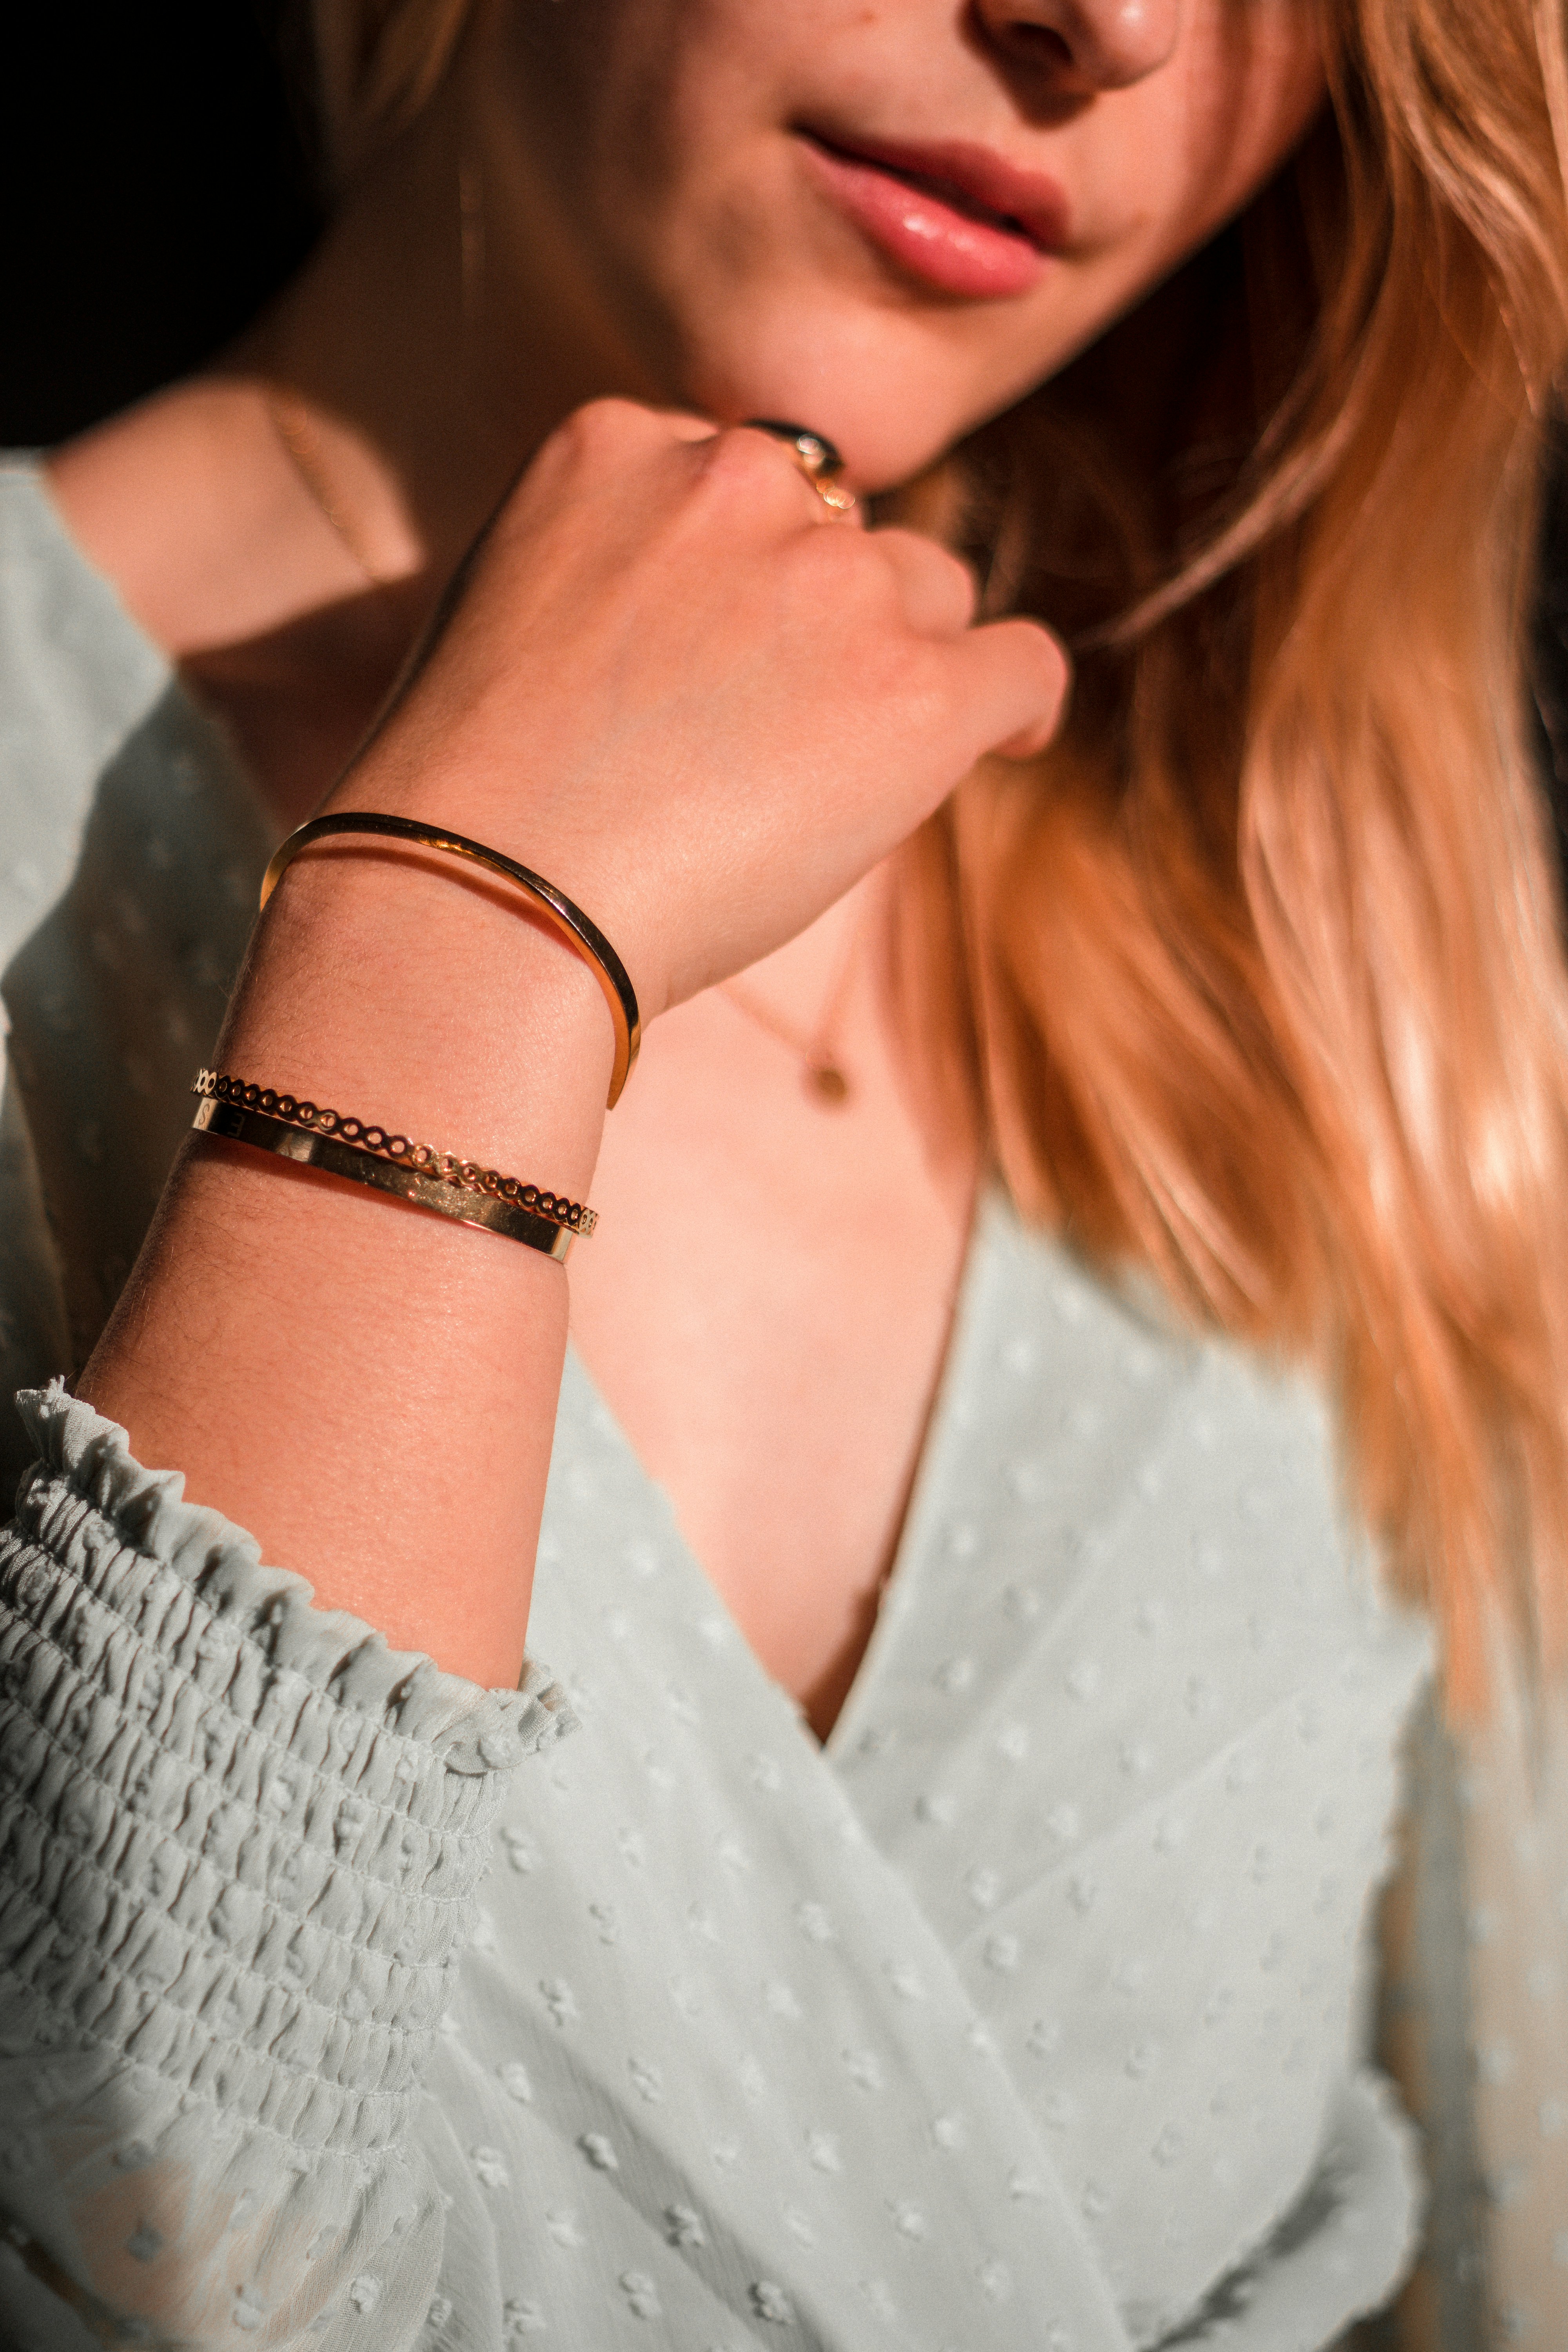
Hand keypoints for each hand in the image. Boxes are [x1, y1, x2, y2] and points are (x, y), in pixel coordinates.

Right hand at [336, 401, 1068, 1019]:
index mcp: (619, 444)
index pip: (743, 478)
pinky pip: (1022, 665)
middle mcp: (737, 481)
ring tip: (830, 772)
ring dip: (899, 664)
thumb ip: (622, 568)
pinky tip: (1010, 743)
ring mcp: (833, 583)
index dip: (751, 567)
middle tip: (764, 730)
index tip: (729, 650)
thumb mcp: (517, 610)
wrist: (483, 893)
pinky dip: (1019, 707)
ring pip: (927, 594)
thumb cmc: (476, 796)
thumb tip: (719, 619)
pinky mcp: (911, 691)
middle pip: (841, 528)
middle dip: (822, 613)